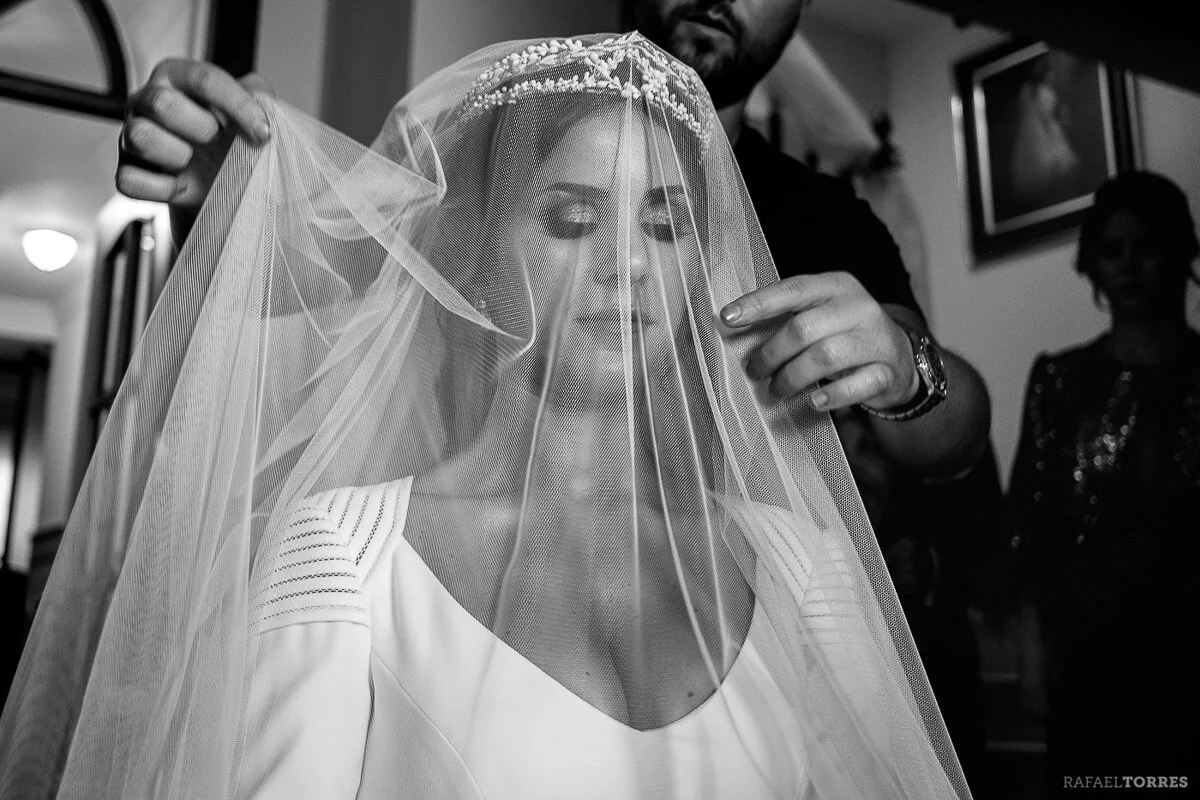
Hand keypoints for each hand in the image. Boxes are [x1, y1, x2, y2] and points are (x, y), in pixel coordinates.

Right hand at [116, 59, 271, 210]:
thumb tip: (262, 100)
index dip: (238, 106)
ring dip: (177, 155)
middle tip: (218, 142)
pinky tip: (181, 185)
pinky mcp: (127, 169)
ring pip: (140, 136)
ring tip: (194, 161)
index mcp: (179, 77)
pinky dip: (161, 188)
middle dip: (201, 129)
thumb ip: (260, 97)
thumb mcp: (254, 112)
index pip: (204, 79)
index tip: (263, 132)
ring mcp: (133, 133)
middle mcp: (149, 99)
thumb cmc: (232, 139)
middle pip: (162, 103)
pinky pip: (130, 179)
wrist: (220, 182)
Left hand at [720, 272, 917, 411]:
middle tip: (754, 371)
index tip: (728, 318)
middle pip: (804, 328)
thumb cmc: (846, 334)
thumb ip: (790, 316)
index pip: (793, 290)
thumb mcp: (823, 314)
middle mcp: (859, 308)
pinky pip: (857, 384)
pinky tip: (813, 402)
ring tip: (775, 390)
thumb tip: (737, 327)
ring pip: (826, 356)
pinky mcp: (887, 371)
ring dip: (792, 377)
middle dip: (772, 353)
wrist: (900, 357)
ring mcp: (877, 339)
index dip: (759, 303)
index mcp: (837, 286)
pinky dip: (832, 396)